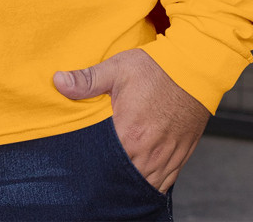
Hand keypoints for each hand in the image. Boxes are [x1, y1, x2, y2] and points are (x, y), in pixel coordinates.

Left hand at [53, 48, 208, 191]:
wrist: (194, 69)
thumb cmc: (155, 68)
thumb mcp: (116, 68)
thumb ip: (86, 80)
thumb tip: (58, 81)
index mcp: (129, 133)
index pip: (102, 162)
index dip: (91, 163)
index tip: (82, 159)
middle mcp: (148, 152)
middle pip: (122, 177)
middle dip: (108, 175)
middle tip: (97, 169)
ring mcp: (166, 156)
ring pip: (144, 184)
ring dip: (130, 181)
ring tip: (116, 174)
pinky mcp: (180, 155)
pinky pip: (164, 182)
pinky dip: (151, 183)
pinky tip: (139, 176)